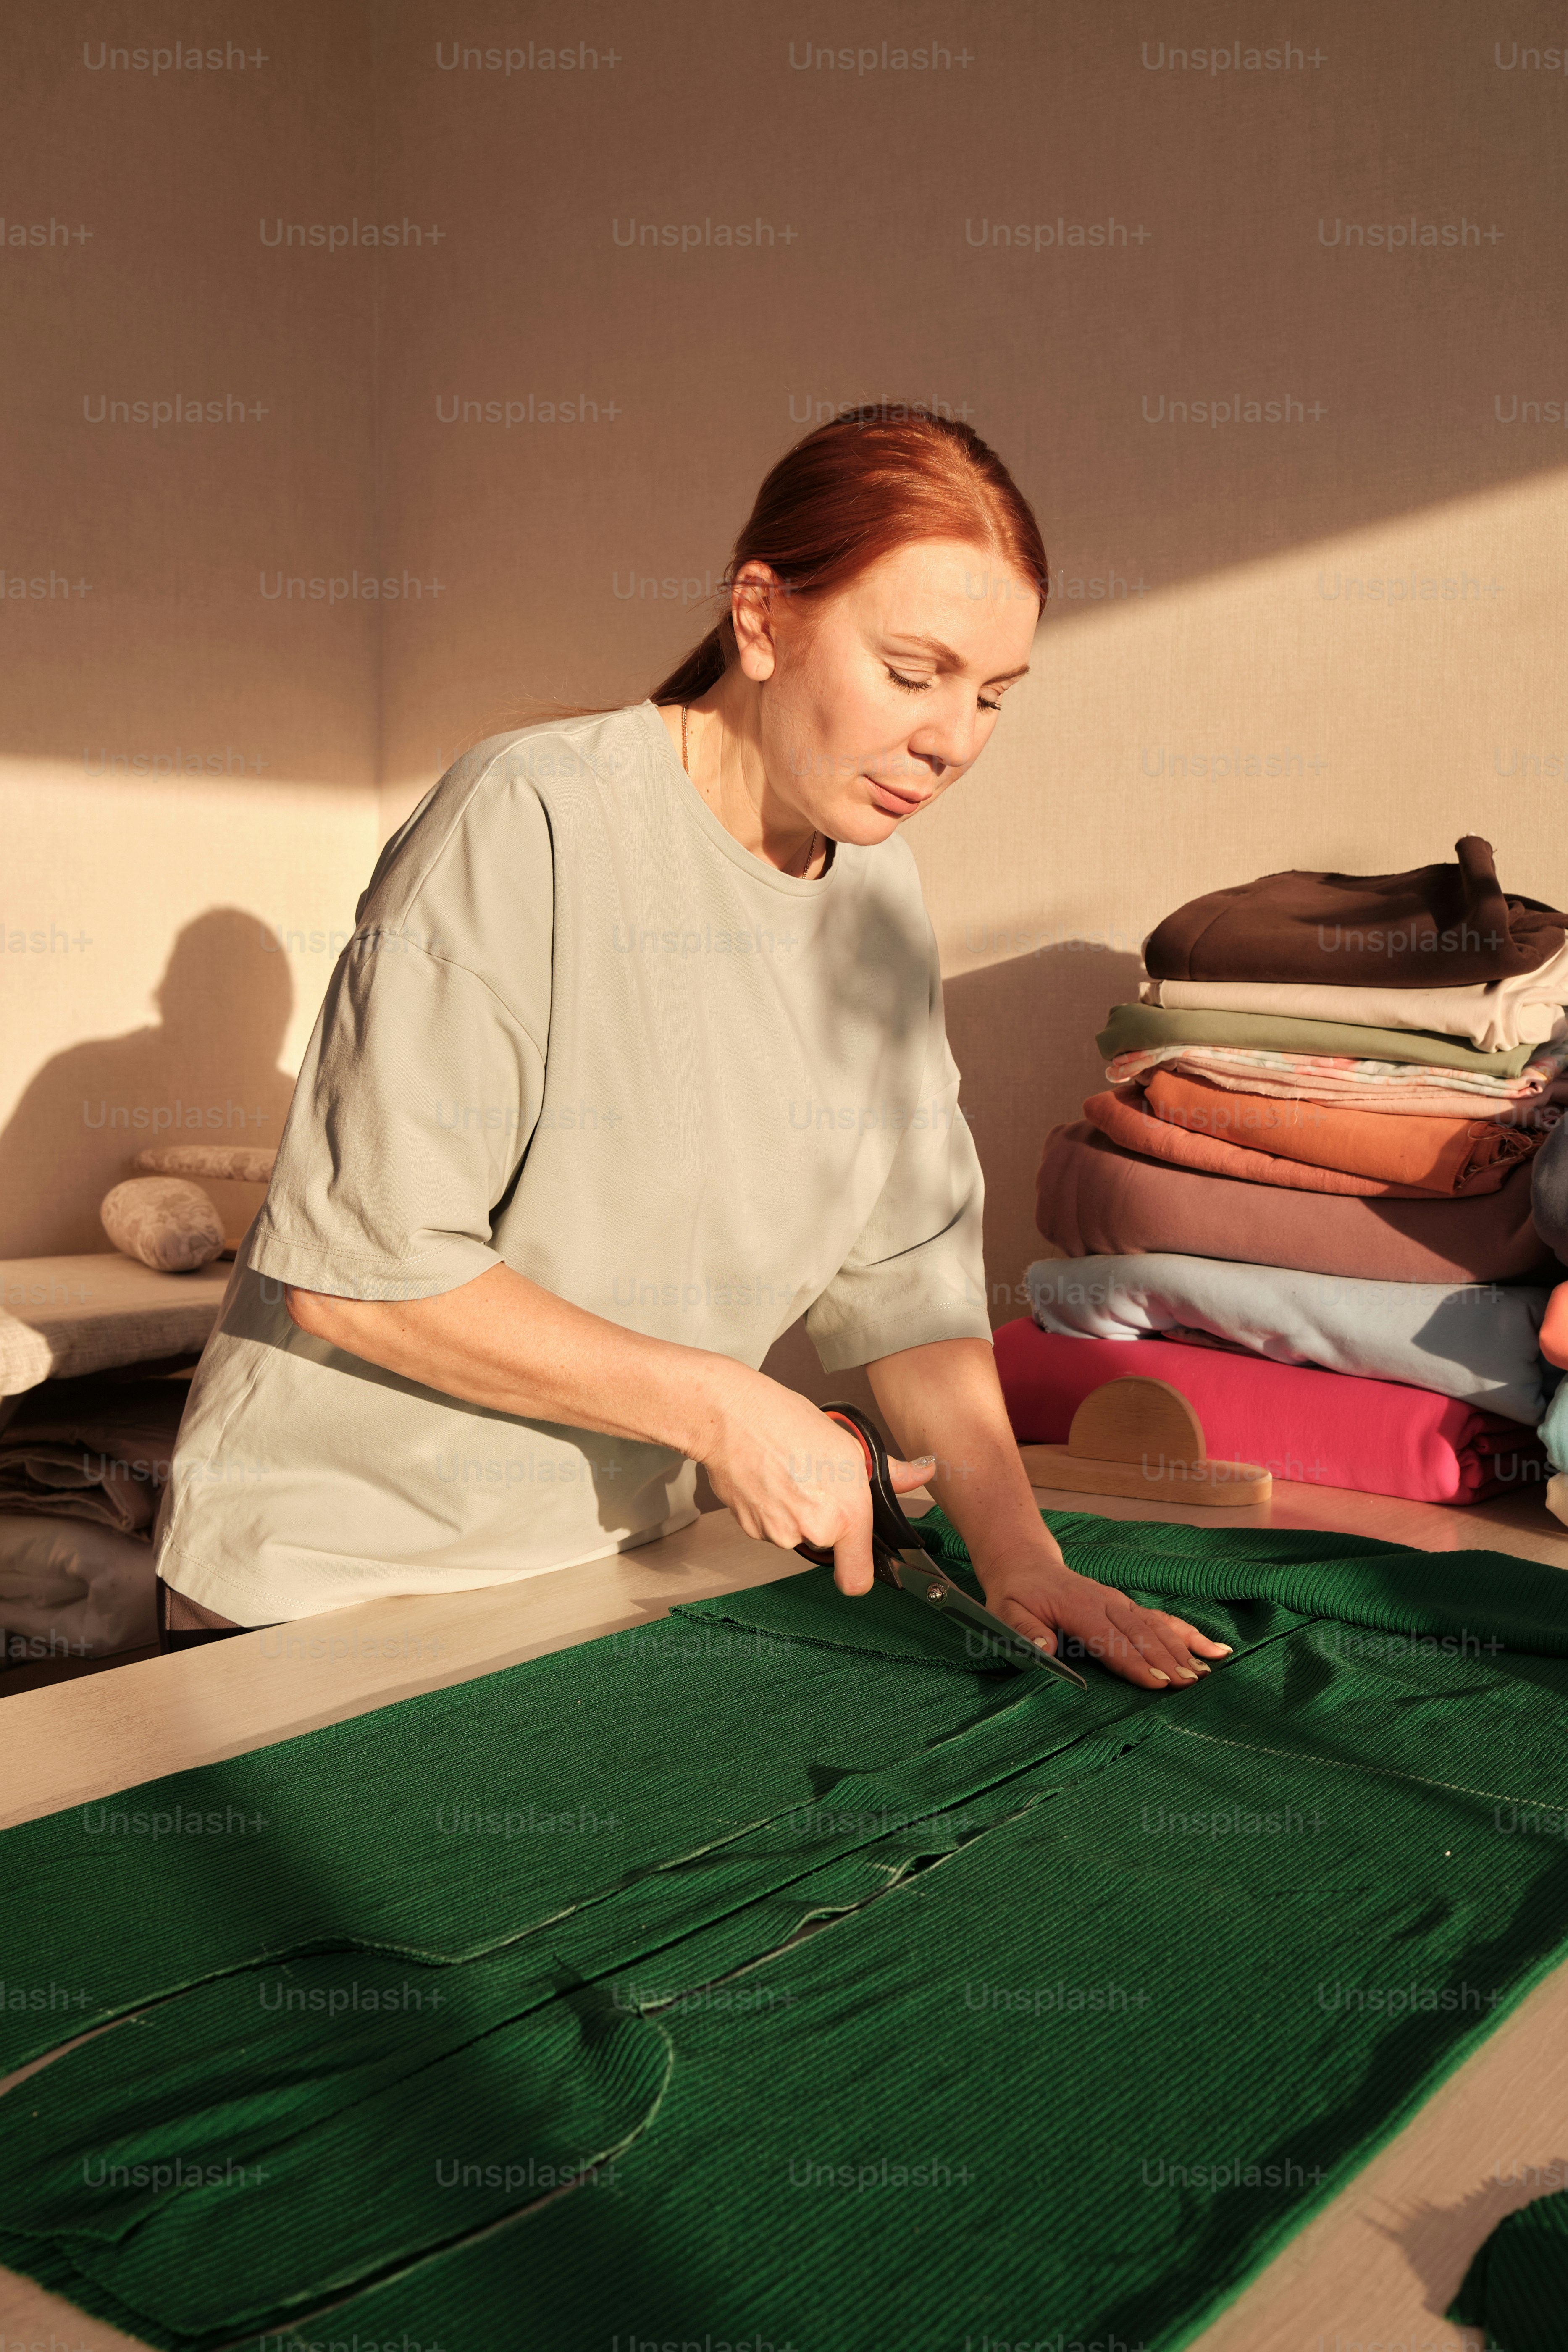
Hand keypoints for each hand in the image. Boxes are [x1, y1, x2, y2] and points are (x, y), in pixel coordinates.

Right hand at [700, 1370, 932, 1596]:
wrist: (733, 1416)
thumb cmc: (789, 1423)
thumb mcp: (852, 1445)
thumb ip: (891, 1473)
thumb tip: (923, 1472)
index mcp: (846, 1515)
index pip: (857, 1580)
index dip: (859, 1571)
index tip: (858, 1555)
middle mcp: (812, 1531)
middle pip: (826, 1545)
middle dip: (824, 1521)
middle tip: (818, 1484)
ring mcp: (778, 1533)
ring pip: (796, 1534)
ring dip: (797, 1513)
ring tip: (792, 1474)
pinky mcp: (750, 1528)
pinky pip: (771, 1527)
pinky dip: (772, 1508)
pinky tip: (771, 1478)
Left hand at [979, 1555, 1232, 1689]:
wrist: (1026, 1566)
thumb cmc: (1016, 1596)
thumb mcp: (1005, 1613)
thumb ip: (1023, 1631)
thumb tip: (1043, 1646)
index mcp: (1077, 1607)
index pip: (1110, 1639)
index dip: (1134, 1661)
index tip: (1157, 1682)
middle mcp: (1106, 1603)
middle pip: (1141, 1634)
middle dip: (1167, 1659)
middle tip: (1189, 1685)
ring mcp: (1121, 1604)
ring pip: (1157, 1626)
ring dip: (1183, 1649)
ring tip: (1206, 1672)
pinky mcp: (1129, 1607)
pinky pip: (1163, 1620)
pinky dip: (1190, 1634)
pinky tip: (1215, 1649)